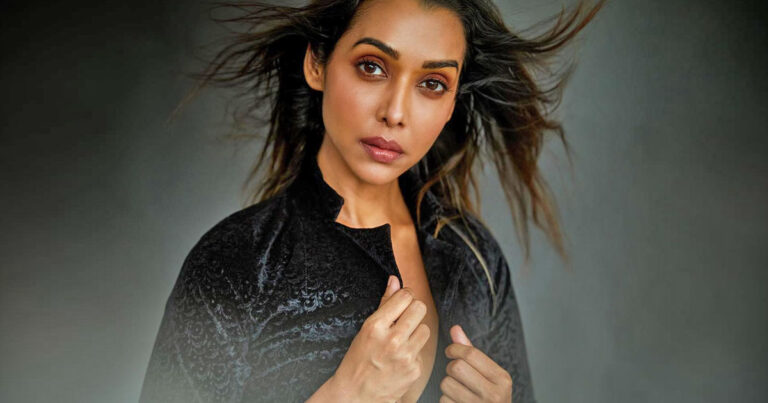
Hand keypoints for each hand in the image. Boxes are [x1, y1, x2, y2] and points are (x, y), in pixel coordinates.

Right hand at [330, 275, 429, 401]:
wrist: (356, 394)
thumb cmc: (358, 358)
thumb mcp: (366, 329)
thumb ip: (384, 303)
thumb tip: (395, 280)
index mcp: (376, 326)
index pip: (405, 296)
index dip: (405, 297)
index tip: (402, 302)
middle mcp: (392, 340)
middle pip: (420, 309)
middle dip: (413, 311)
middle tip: (404, 320)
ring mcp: (405, 356)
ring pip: (426, 329)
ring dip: (416, 332)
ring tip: (402, 340)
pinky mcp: (414, 370)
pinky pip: (423, 351)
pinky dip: (414, 353)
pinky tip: (401, 359)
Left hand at [440, 325, 512, 402]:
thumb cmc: (488, 396)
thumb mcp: (488, 375)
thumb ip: (471, 352)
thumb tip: (455, 329)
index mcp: (502, 378)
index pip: (470, 353)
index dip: (454, 349)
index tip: (450, 352)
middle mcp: (494, 394)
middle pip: (456, 367)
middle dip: (451, 368)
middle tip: (456, 374)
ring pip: (446, 384)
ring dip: (447, 385)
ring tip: (458, 390)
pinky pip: (444, 400)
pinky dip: (446, 400)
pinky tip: (457, 402)